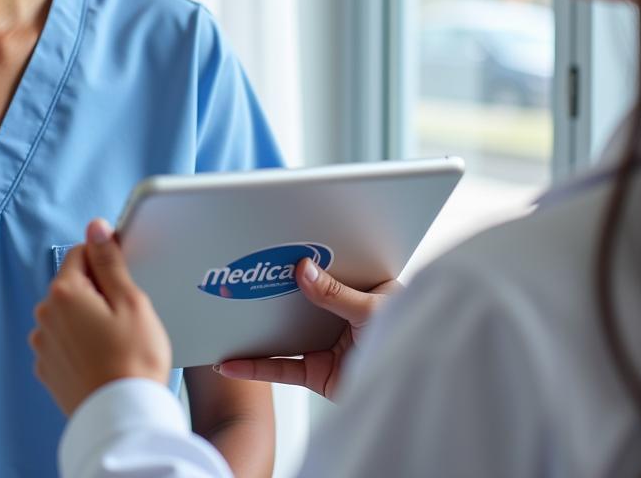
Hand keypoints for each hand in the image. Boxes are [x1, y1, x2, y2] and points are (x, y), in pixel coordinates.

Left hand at [29, 218, 171, 415]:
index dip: (106, 260)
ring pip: (69, 313)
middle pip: (73, 283)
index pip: (81, 252)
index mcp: (64, 293)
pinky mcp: (47, 369)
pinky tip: (102, 358)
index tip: (123, 280)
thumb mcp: (131, 300)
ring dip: (87, 318)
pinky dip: (80, 343)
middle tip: (124, 316)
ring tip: (115, 342)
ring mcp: (43, 345)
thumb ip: (109, 260)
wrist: (123, 418)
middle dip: (97, 291)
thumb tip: (96, 228)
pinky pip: (64, 341)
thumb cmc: (133, 360)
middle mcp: (45, 316)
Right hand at [216, 258, 400, 399]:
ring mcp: (327, 344)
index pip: (326, 268)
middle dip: (270, 290)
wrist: (416, 396)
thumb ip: (334, 292)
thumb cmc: (412, 344)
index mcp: (362, 290)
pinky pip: (281, 367)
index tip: (272, 244)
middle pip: (298, 299)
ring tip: (224, 317)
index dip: (301, 256)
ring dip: (255, 329)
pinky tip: (231, 363)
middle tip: (238, 276)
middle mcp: (342, 315)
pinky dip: (255, 366)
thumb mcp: (373, 311)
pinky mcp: (318, 373)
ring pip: (283, 332)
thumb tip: (303, 269)